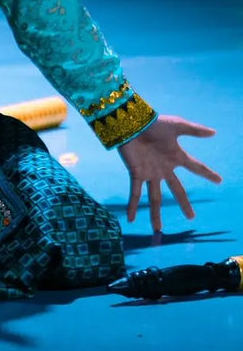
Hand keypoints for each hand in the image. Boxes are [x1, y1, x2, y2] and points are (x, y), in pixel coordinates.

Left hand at [119, 114, 219, 233]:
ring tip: (157, 230)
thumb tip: (214, 132)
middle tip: (191, 217)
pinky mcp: (136, 173)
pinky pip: (135, 193)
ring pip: (155, 198)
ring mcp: (150, 172)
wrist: (130, 120)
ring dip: (155, 214)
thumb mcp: (176, 125)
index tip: (219, 180)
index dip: (207, 173)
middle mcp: (164, 168)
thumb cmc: (153, 122)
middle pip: (177, 190)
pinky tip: (130, 219)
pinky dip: (132, 206)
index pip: (195, 167)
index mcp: (175, 156)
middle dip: (184, 203)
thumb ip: (194, 130)